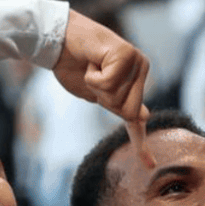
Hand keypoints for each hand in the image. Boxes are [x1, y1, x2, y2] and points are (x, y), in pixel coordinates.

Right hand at [53, 9, 153, 166]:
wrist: (54, 40)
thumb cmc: (72, 64)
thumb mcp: (96, 92)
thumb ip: (118, 103)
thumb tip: (145, 116)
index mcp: (136, 79)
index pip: (137, 118)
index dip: (141, 144)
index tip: (150, 165)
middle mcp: (141, 68)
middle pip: (127, 112)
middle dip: (104, 100)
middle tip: (93, 78)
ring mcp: (136, 60)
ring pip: (118, 99)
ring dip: (97, 87)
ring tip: (91, 67)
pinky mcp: (126, 54)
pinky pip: (109, 84)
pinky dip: (94, 77)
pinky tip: (92, 61)